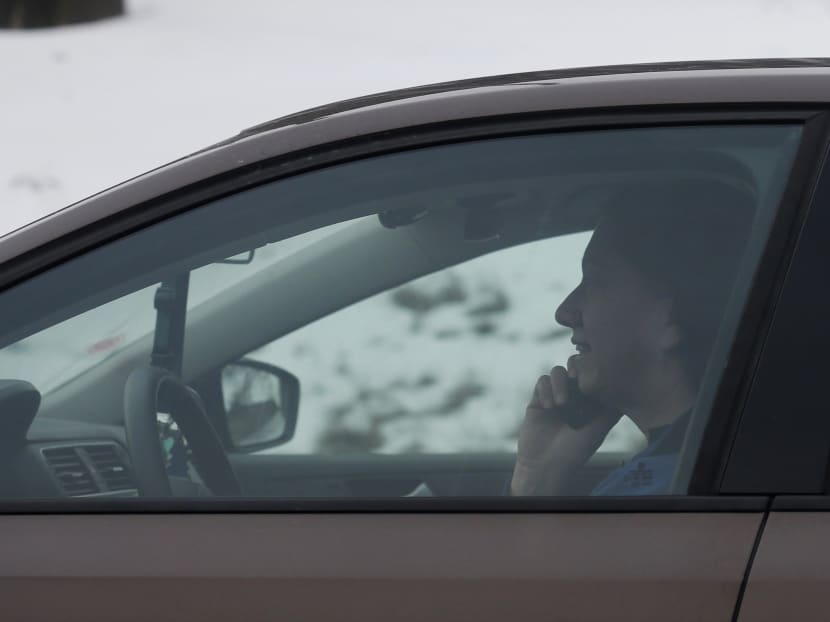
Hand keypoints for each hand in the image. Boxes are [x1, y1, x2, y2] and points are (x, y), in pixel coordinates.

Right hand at [511, 366, 620, 495]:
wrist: (546, 465)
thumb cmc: (575, 451)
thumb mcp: (599, 430)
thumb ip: (611, 410)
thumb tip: (627, 390)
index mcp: (589, 401)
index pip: (593, 375)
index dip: (593, 369)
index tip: (594, 376)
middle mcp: (573, 396)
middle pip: (574, 366)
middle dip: (576, 368)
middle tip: (576, 378)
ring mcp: (555, 396)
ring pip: (557, 372)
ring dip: (559, 383)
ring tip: (561, 404)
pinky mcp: (538, 400)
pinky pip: (542, 382)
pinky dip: (546, 390)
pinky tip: (549, 407)